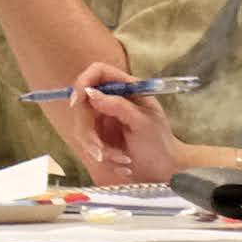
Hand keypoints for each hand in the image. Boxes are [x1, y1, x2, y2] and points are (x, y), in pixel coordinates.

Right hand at [48, 58, 186, 189]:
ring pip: (82, 127)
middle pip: (83, 103)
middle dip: (89, 130)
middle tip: (101, 150)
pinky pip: (88, 143)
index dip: (84, 82)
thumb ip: (118, 106)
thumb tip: (91, 93)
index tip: (77, 101)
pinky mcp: (100, 135)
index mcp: (127, 88)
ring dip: (99, 149)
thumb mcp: (143, 123)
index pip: (98, 72)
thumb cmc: (159, 143)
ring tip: (123, 160)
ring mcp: (104, 118)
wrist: (163, 168)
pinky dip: (103, 157)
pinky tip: (122, 164)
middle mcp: (112, 99)